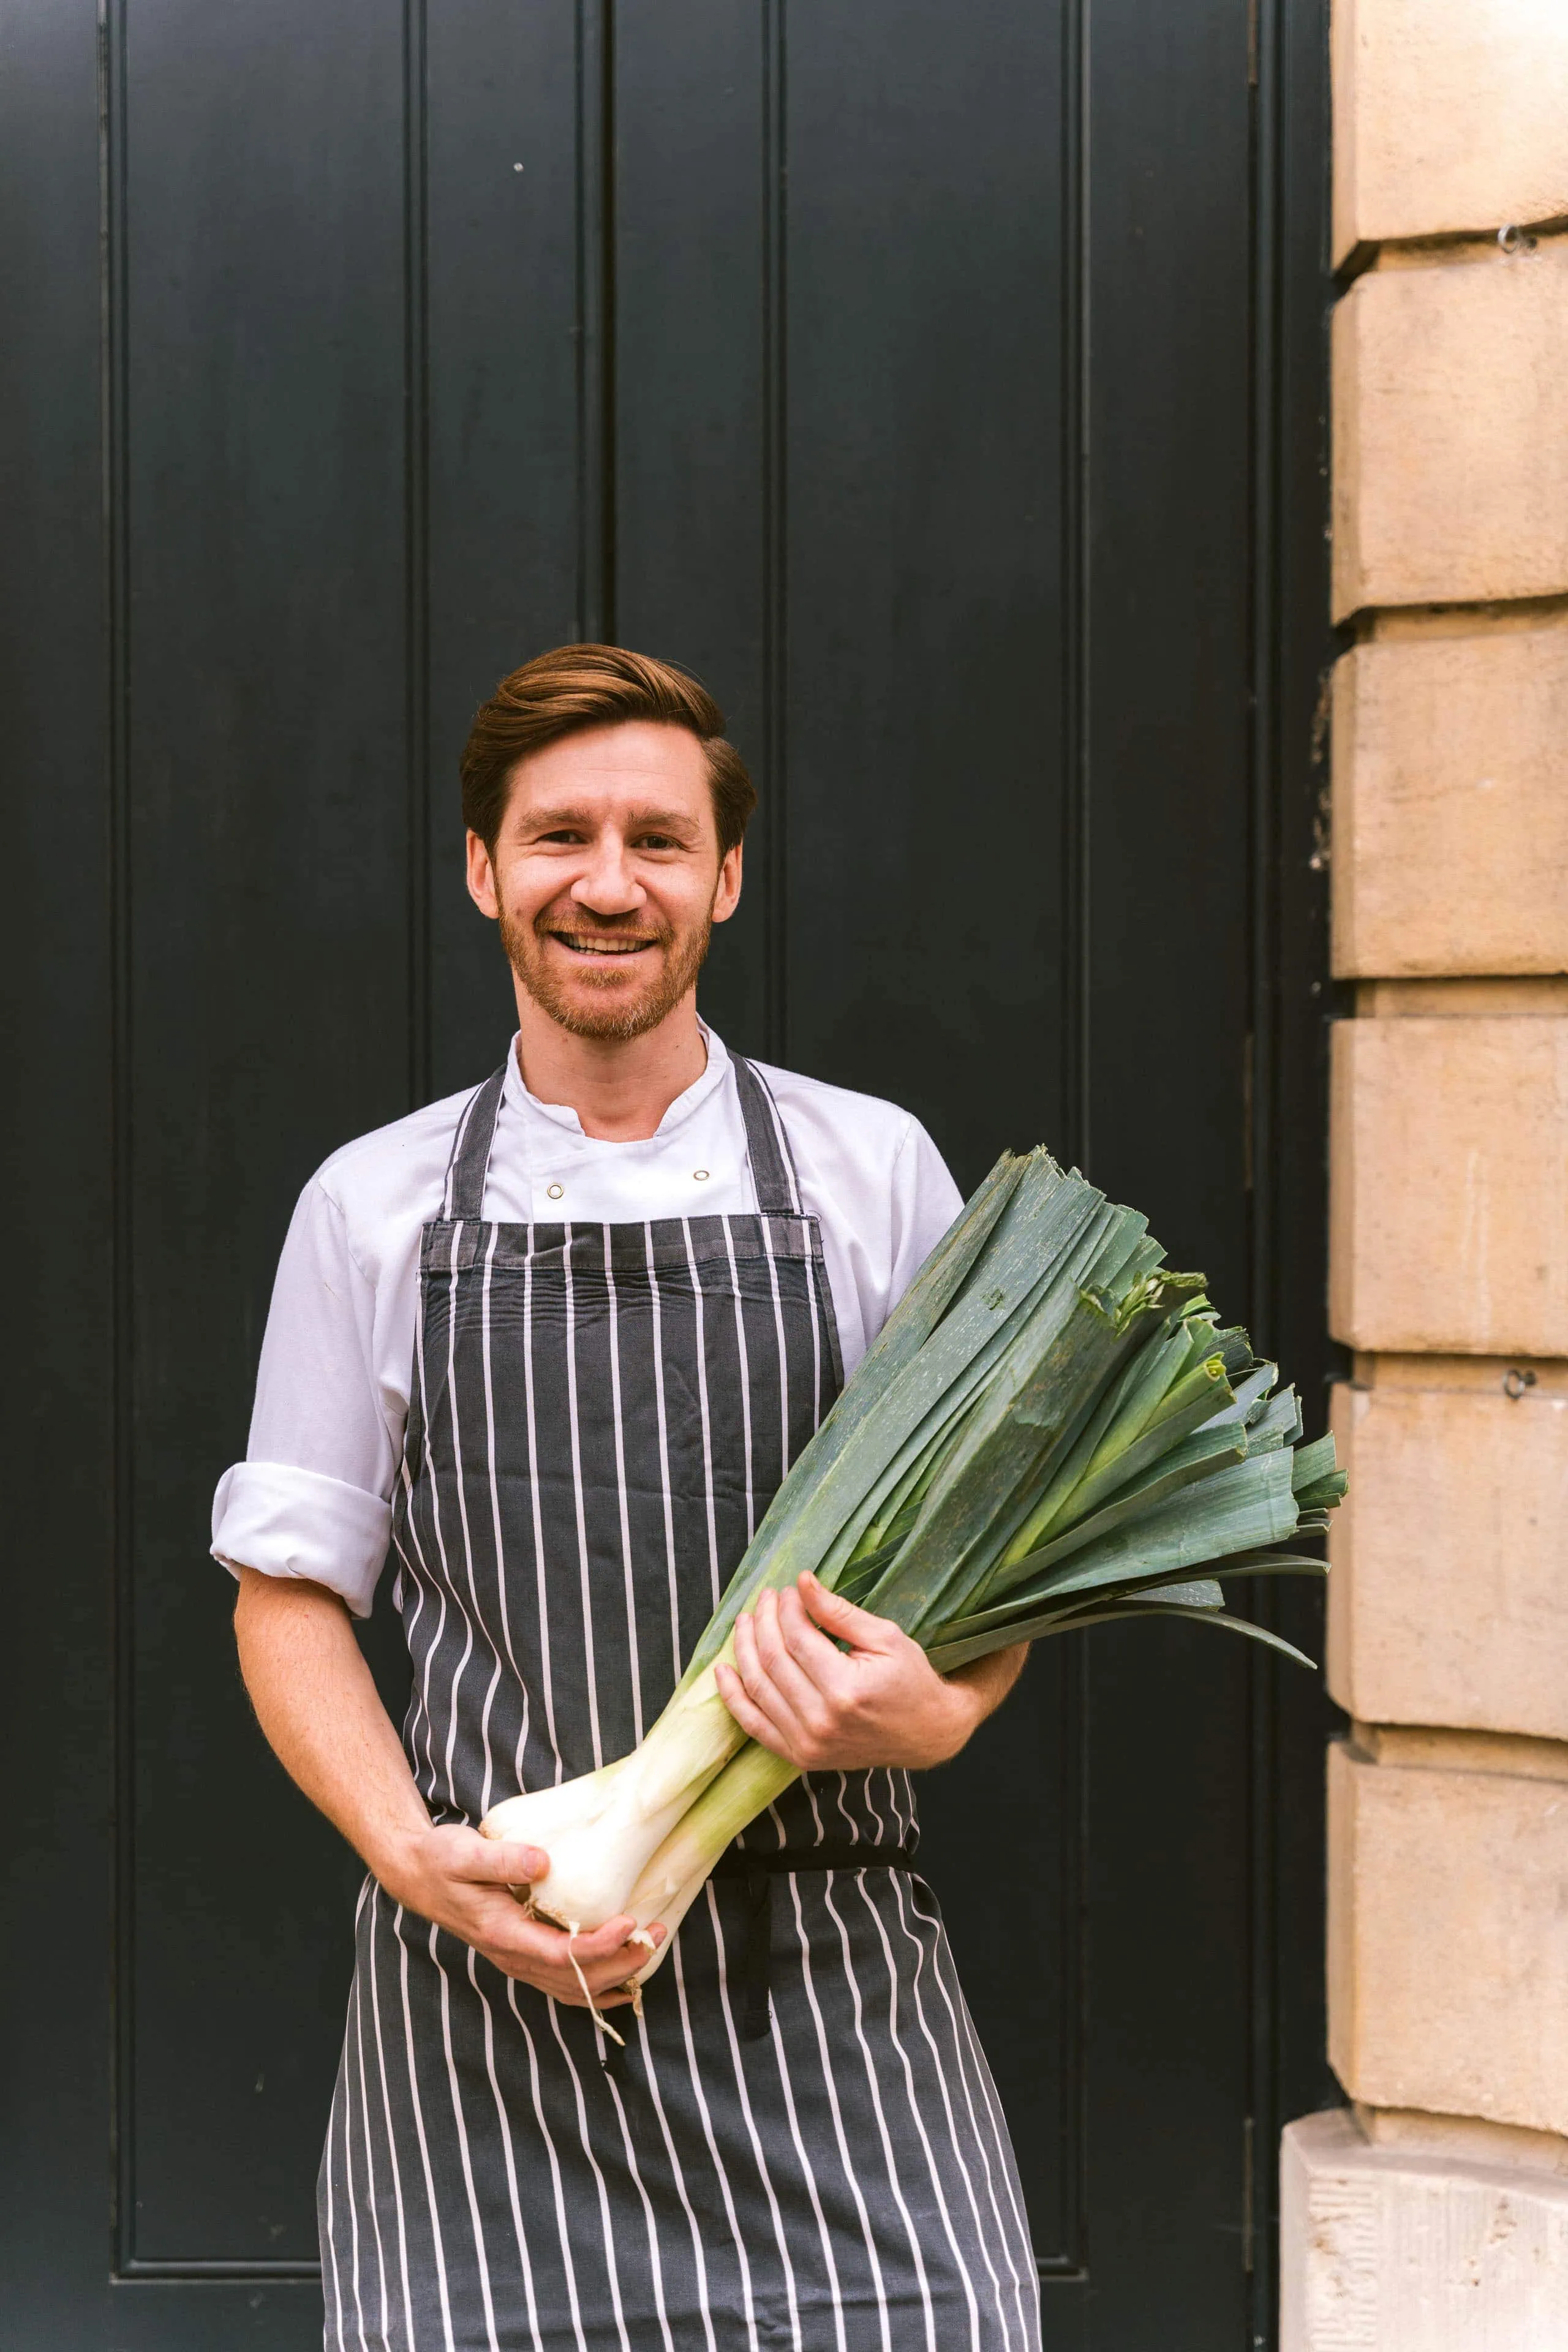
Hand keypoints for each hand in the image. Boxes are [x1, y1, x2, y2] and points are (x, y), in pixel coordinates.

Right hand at [376, 1823, 663, 2009]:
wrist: (421, 1877)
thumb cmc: (443, 1860)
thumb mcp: (465, 1852)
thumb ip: (502, 1859)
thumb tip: (543, 1863)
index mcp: (502, 1934)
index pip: (559, 1955)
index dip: (599, 1946)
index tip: (629, 1922)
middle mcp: (512, 1957)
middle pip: (575, 1979)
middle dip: (622, 1962)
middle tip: (658, 1933)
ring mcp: (519, 1961)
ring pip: (574, 1988)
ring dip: (617, 1975)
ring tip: (653, 1949)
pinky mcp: (525, 1955)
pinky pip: (566, 1984)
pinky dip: (599, 1986)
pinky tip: (625, 1979)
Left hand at [714, 1572, 981, 1772]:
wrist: (926, 1734)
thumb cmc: (910, 1680)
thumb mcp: (885, 1637)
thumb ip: (839, 1612)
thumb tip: (802, 1581)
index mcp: (844, 1690)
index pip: (797, 1637)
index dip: (788, 1608)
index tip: (791, 1589)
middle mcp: (820, 1721)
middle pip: (772, 1659)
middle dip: (763, 1621)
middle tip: (767, 1597)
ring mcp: (807, 1744)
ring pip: (757, 1688)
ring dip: (744, 1649)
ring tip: (744, 1621)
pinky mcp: (799, 1757)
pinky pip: (754, 1725)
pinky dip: (733, 1697)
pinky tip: (722, 1670)